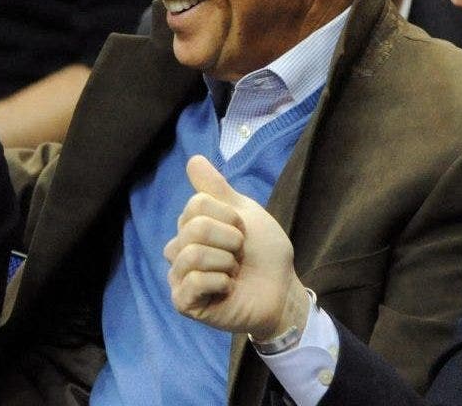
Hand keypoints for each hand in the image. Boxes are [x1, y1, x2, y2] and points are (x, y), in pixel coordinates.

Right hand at [163, 155, 309, 339]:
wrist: (282, 288)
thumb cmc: (263, 252)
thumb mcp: (243, 212)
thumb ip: (216, 188)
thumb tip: (193, 159)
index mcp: (189, 227)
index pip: (196, 205)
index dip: (229, 216)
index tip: (243, 231)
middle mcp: (179, 250)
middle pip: (195, 228)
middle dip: (231, 240)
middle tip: (240, 254)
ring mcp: (179, 278)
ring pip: (193, 254)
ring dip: (226, 262)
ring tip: (234, 272)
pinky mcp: (184, 303)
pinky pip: (194, 282)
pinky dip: (220, 282)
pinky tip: (228, 289)